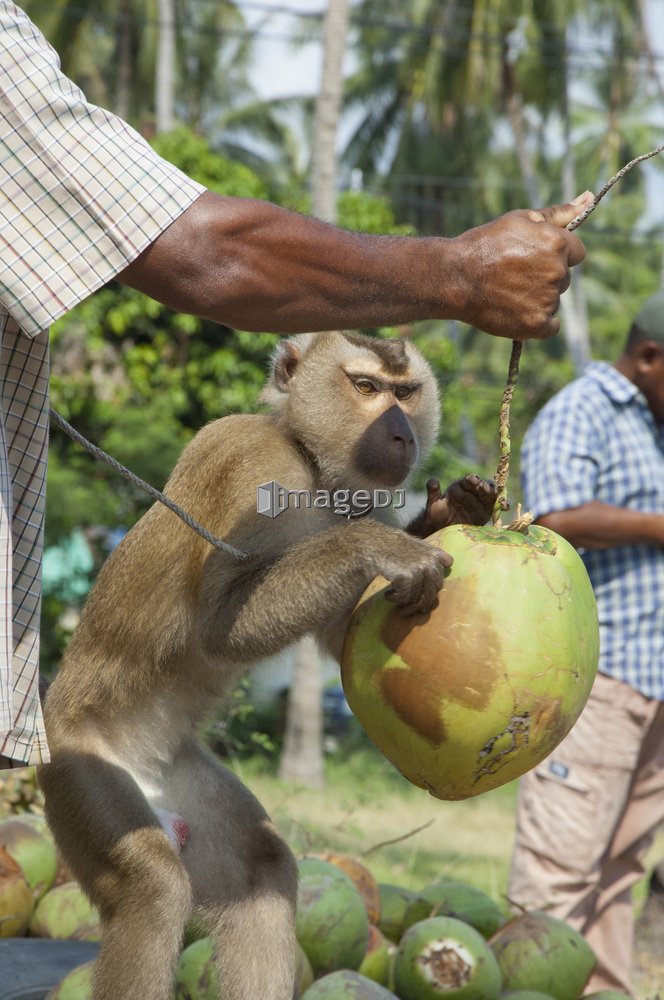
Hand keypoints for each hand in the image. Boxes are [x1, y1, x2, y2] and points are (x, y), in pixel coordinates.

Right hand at [375, 534, 451, 616]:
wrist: (373, 543)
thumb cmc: (392, 545)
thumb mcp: (416, 545)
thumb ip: (432, 553)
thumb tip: (449, 562)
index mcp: (434, 555)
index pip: (439, 582)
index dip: (431, 593)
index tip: (422, 601)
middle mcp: (430, 562)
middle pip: (432, 592)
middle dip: (420, 603)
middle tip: (406, 609)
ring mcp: (420, 569)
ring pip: (418, 597)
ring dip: (404, 601)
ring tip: (392, 596)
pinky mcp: (408, 576)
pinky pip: (405, 597)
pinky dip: (394, 598)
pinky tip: (387, 594)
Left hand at [418, 475, 508, 535]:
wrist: (442, 531)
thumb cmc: (436, 516)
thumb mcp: (433, 505)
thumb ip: (433, 493)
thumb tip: (432, 481)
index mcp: (460, 487)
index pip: (468, 481)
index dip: (472, 479)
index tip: (474, 480)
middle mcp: (471, 492)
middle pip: (482, 486)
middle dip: (486, 486)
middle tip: (488, 489)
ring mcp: (480, 502)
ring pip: (491, 494)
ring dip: (497, 494)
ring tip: (499, 497)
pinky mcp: (486, 512)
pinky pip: (496, 507)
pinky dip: (503, 505)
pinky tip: (506, 506)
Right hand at [451, 192, 592, 340]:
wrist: (454, 277)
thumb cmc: (484, 244)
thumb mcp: (520, 219)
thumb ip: (558, 213)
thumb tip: (589, 197)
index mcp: (557, 244)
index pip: (576, 253)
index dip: (556, 255)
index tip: (533, 258)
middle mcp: (557, 272)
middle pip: (563, 279)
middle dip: (545, 277)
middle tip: (513, 276)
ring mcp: (548, 300)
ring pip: (553, 302)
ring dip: (538, 299)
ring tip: (507, 293)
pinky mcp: (536, 324)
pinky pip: (550, 327)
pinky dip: (537, 323)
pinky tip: (517, 312)